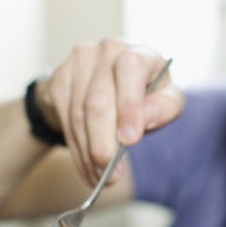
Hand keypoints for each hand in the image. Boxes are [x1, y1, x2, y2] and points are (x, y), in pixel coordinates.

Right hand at [39, 40, 183, 185]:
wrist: (106, 85)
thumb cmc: (144, 95)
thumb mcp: (166, 100)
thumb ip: (165, 108)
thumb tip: (147, 116)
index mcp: (140, 52)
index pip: (130, 69)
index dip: (129, 105)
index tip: (130, 140)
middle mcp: (108, 49)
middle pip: (98, 101)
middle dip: (104, 143)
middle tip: (111, 174)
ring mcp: (80, 61)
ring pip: (78, 115)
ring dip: (88, 153)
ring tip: (100, 177)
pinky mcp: (60, 77)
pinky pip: (65, 120)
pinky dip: (76, 150)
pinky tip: (87, 167)